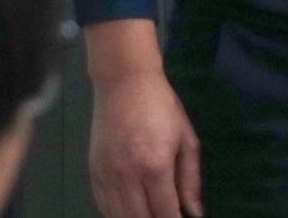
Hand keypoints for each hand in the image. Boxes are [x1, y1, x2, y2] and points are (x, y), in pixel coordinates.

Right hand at [90, 69, 202, 217]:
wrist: (124, 83)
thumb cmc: (162, 107)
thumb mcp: (186, 139)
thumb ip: (190, 179)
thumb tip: (194, 213)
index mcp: (155, 167)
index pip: (165, 213)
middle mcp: (128, 177)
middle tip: (167, 215)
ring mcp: (107, 176)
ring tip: (151, 213)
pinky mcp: (93, 173)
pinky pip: (103, 207)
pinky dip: (117, 215)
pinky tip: (130, 212)